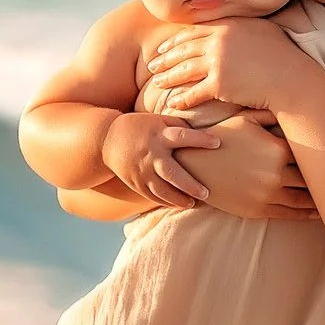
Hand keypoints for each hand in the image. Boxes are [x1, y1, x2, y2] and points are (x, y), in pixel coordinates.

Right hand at [103, 111, 220, 208]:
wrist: (106, 139)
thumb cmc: (140, 127)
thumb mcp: (157, 120)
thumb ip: (178, 126)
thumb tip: (204, 132)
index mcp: (159, 135)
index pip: (182, 136)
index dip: (200, 140)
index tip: (217, 143)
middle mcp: (151, 154)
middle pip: (171, 172)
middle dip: (189, 185)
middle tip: (206, 193)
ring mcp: (142, 171)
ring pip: (161, 190)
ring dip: (178, 199)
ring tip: (193, 203)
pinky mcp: (136, 183)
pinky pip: (152, 196)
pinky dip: (166, 202)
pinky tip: (179, 204)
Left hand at [146, 19, 319, 115]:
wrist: (292, 78)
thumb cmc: (282, 56)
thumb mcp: (262, 31)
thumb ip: (242, 26)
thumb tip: (234, 24)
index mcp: (226, 26)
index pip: (192, 32)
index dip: (175, 41)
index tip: (164, 47)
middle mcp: (218, 41)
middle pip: (183, 50)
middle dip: (164, 58)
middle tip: (152, 66)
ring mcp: (217, 63)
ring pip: (183, 70)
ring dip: (167, 78)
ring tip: (156, 84)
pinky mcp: (220, 85)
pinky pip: (194, 93)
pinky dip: (182, 99)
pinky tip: (173, 104)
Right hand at [177, 112, 315, 220]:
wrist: (193, 166)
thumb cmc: (220, 138)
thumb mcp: (244, 119)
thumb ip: (271, 112)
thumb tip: (293, 102)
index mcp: (277, 148)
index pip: (312, 152)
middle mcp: (276, 173)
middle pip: (312, 177)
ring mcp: (268, 194)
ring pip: (305, 199)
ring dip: (322, 199)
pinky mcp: (259, 210)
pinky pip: (291, 214)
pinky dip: (308, 214)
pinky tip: (319, 211)